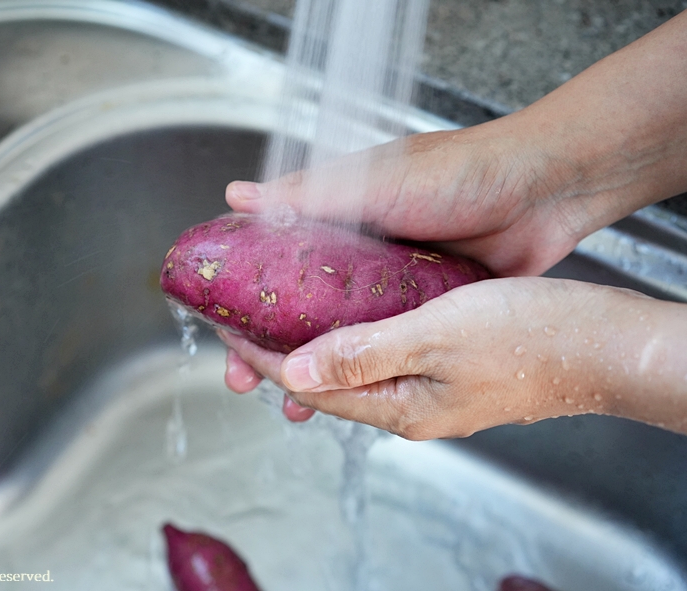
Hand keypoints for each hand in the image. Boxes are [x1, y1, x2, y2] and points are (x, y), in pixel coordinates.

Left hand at [222, 277, 686, 438]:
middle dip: (276, 356)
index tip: (226, 327)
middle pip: (322, 385)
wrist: (604, 343)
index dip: (261, 356)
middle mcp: (407, 406)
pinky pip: (380, 357)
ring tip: (279, 317)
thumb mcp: (436, 335)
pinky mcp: (446, 370)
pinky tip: (344, 316)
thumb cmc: (532, 338)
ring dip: (310, 347)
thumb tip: (295, 374)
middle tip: (239, 322)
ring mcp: (427, 390)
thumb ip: (363, 354)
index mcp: (399, 406)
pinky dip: (350, 338)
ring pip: (349, 370)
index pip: (307, 387)